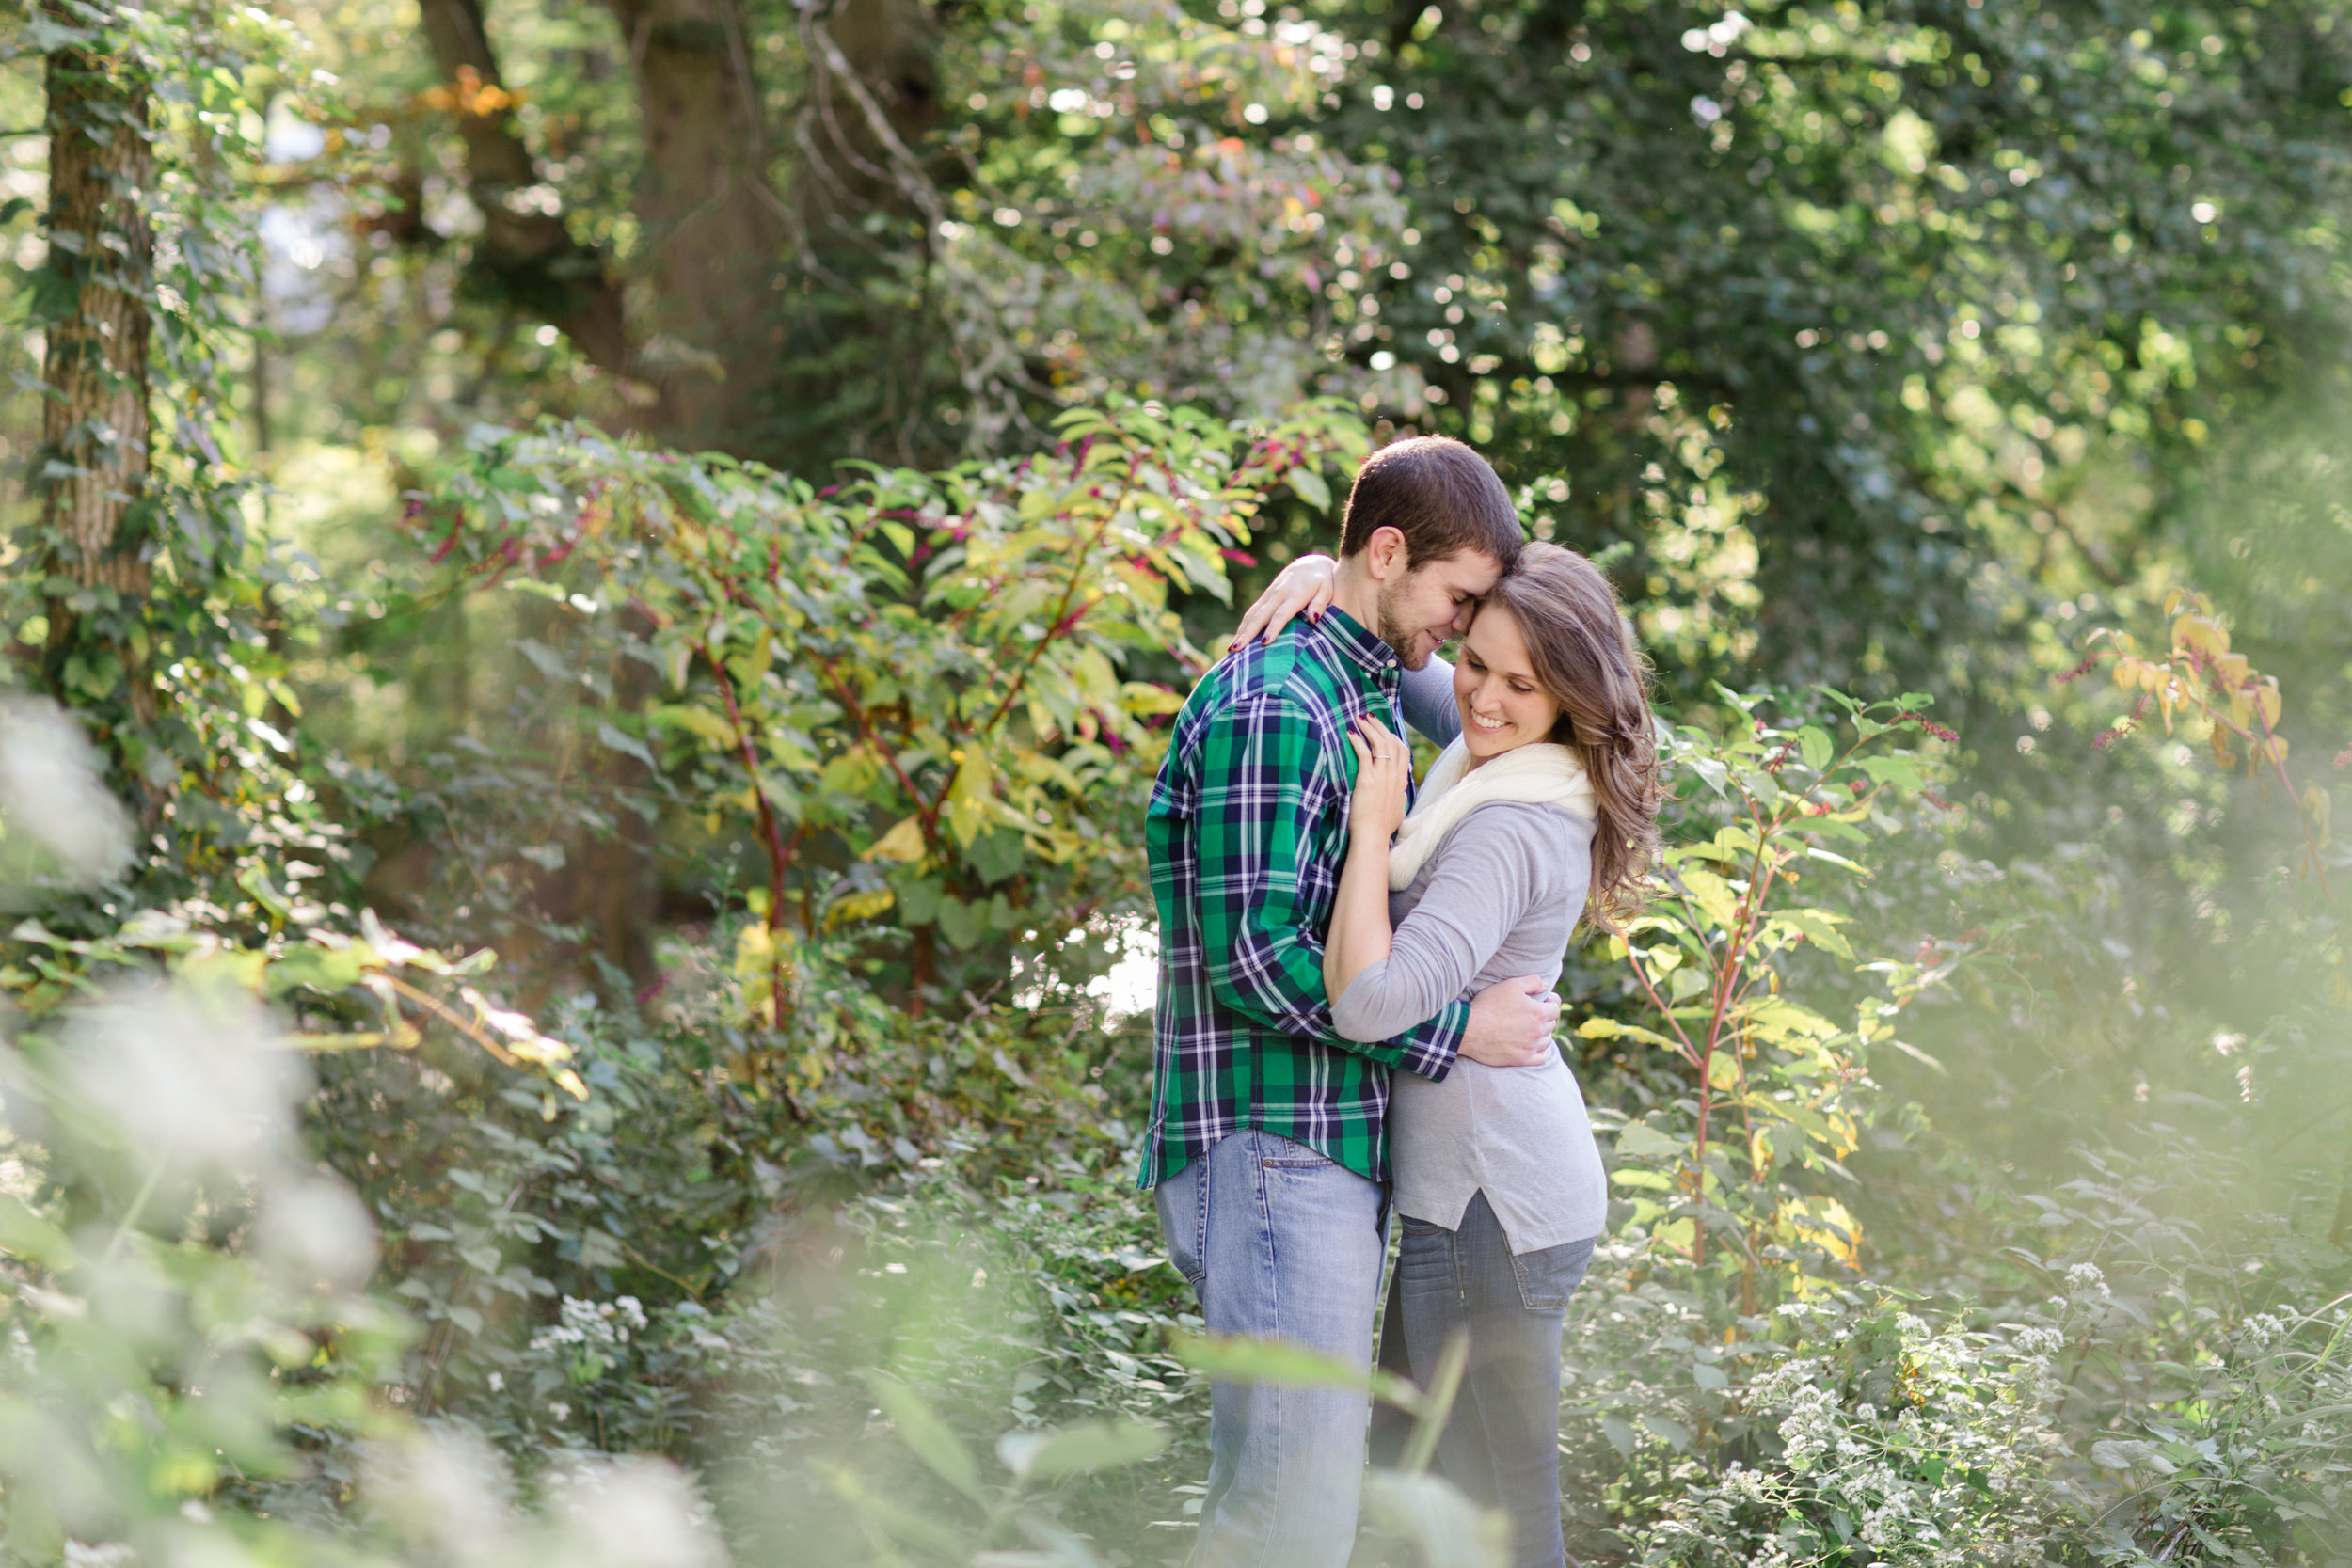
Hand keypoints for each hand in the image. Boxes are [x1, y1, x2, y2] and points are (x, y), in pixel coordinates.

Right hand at [1228, 553, 1337, 649]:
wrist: (1312, 564)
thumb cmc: (1324, 581)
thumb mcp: (1327, 589)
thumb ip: (1321, 603)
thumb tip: (1314, 619)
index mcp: (1295, 594)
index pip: (1281, 614)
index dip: (1273, 628)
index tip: (1264, 643)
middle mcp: (1279, 594)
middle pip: (1261, 615)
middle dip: (1248, 633)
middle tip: (1237, 649)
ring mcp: (1270, 594)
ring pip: (1253, 613)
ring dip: (1242, 630)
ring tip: (1232, 649)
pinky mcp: (1266, 596)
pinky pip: (1252, 611)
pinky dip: (1244, 625)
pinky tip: (1238, 638)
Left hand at [1344, 715, 1409, 842]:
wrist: (1373, 836)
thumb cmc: (1382, 827)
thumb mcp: (1398, 808)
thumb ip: (1399, 795)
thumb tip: (1400, 791)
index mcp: (1400, 781)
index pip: (1402, 750)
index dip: (1393, 735)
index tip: (1383, 728)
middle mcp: (1393, 776)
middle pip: (1391, 742)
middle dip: (1380, 726)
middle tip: (1369, 717)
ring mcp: (1382, 777)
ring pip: (1379, 744)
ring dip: (1369, 729)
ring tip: (1359, 720)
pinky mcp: (1368, 780)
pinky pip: (1364, 754)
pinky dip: (1357, 741)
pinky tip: (1350, 734)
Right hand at [1459, 976, 1560, 1067]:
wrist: (1469, 1029)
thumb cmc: (1489, 1005)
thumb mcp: (1511, 985)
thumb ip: (1533, 981)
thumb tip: (1546, 985)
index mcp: (1538, 1012)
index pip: (1555, 1008)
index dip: (1549, 1002)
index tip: (1540, 1001)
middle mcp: (1538, 1031)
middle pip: (1551, 1024)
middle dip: (1544, 1017)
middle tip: (1529, 1014)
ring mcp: (1530, 1047)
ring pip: (1547, 1040)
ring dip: (1542, 1033)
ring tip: (1529, 1028)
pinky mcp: (1521, 1059)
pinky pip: (1541, 1058)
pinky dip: (1540, 1051)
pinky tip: (1531, 1045)